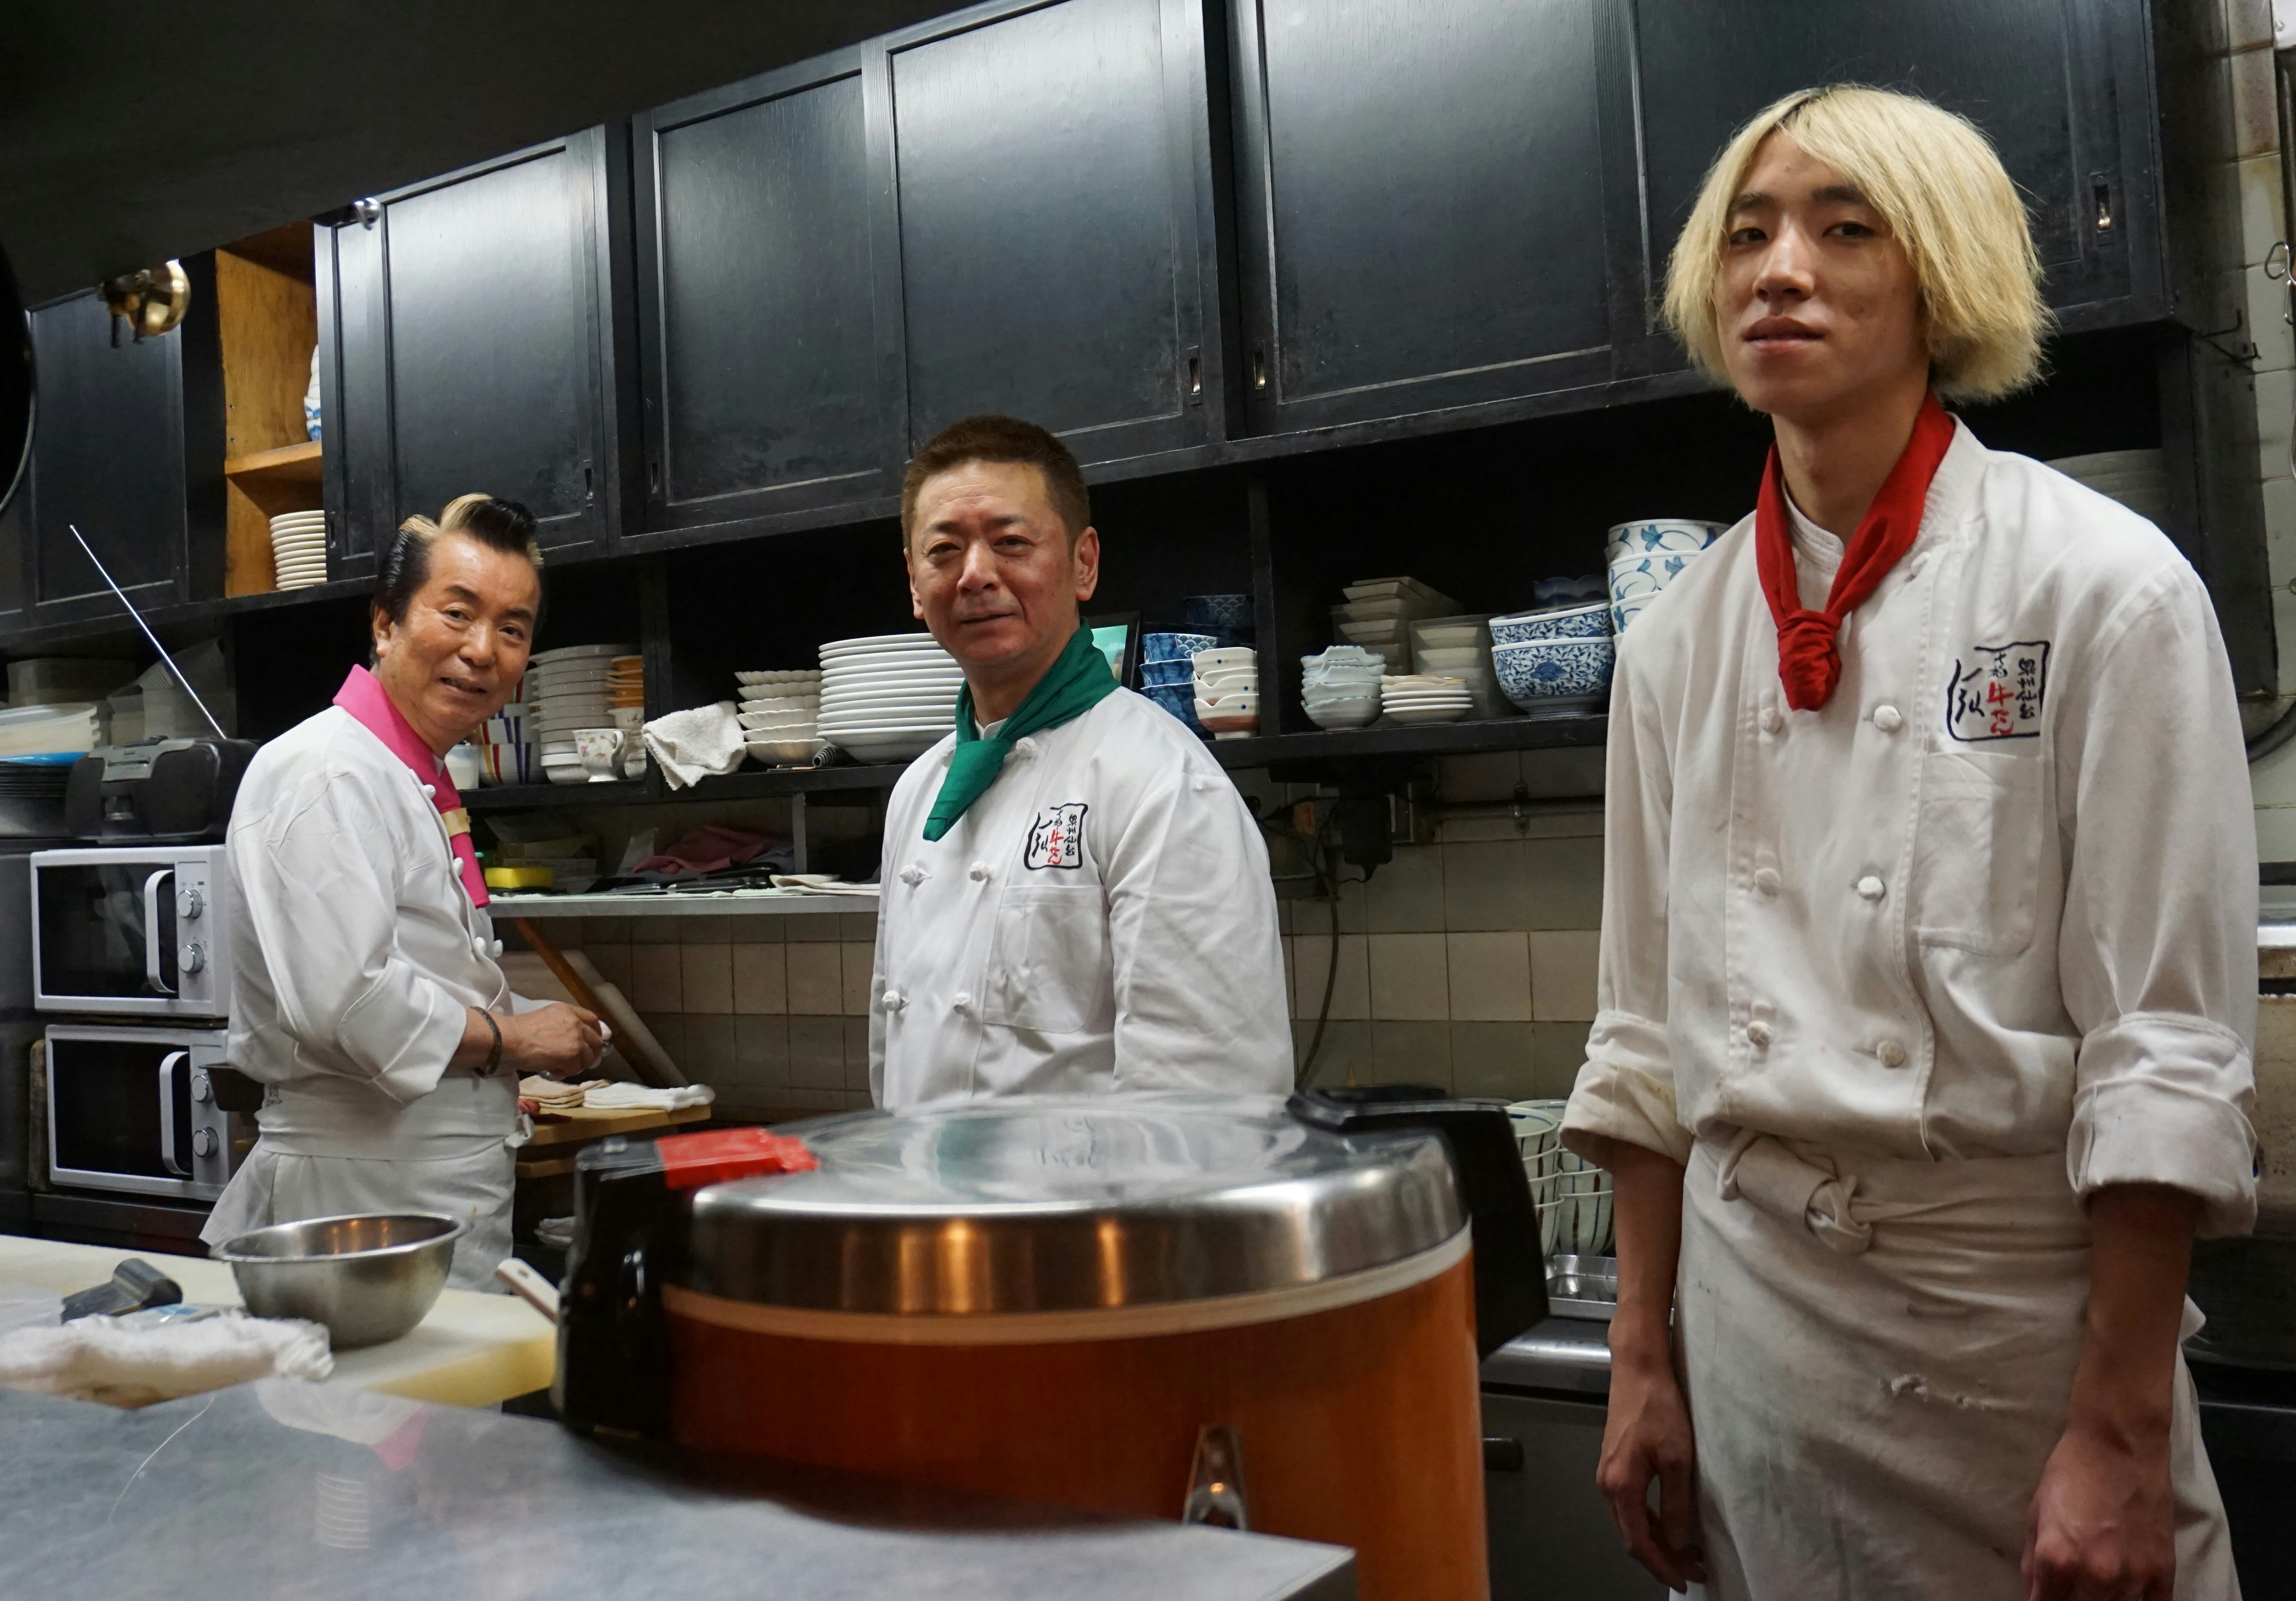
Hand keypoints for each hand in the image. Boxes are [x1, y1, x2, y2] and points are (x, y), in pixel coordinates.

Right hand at [501, 1002, 604, 1078]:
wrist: (509, 1038)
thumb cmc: (521, 1030)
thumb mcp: (548, 1018)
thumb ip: (564, 1025)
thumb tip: (574, 1040)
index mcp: (569, 1011)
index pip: (593, 1020)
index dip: (594, 1034)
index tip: (590, 1043)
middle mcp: (576, 1023)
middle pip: (596, 1041)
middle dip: (590, 1053)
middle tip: (578, 1061)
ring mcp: (576, 1039)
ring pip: (588, 1057)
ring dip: (576, 1065)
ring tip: (560, 1066)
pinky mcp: (572, 1055)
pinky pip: (576, 1069)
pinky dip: (565, 1072)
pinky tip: (553, 1070)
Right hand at [1596, 1349, 1705, 1591]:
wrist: (1638, 1368)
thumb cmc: (1657, 1407)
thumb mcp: (1677, 1458)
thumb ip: (1677, 1504)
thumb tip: (1681, 1542)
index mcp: (1620, 1486)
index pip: (1639, 1542)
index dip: (1662, 1566)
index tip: (1686, 1579)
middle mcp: (1607, 1484)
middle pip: (1631, 1536)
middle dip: (1662, 1558)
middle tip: (1694, 1569)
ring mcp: (1608, 1473)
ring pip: (1630, 1522)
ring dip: (1657, 1541)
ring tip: (1687, 1551)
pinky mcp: (1615, 1463)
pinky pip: (1630, 1506)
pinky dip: (1650, 1521)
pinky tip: (1670, 1522)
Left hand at [2023, 1418, 2175, 1599]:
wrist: (2120, 1445)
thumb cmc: (2071, 1472)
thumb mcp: (2037, 1513)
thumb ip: (2033, 1560)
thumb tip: (2034, 1592)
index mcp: (2057, 1560)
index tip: (2046, 1597)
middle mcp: (2095, 1576)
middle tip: (2071, 1586)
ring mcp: (2133, 1577)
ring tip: (2097, 1583)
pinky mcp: (2163, 1572)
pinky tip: (2129, 1593)